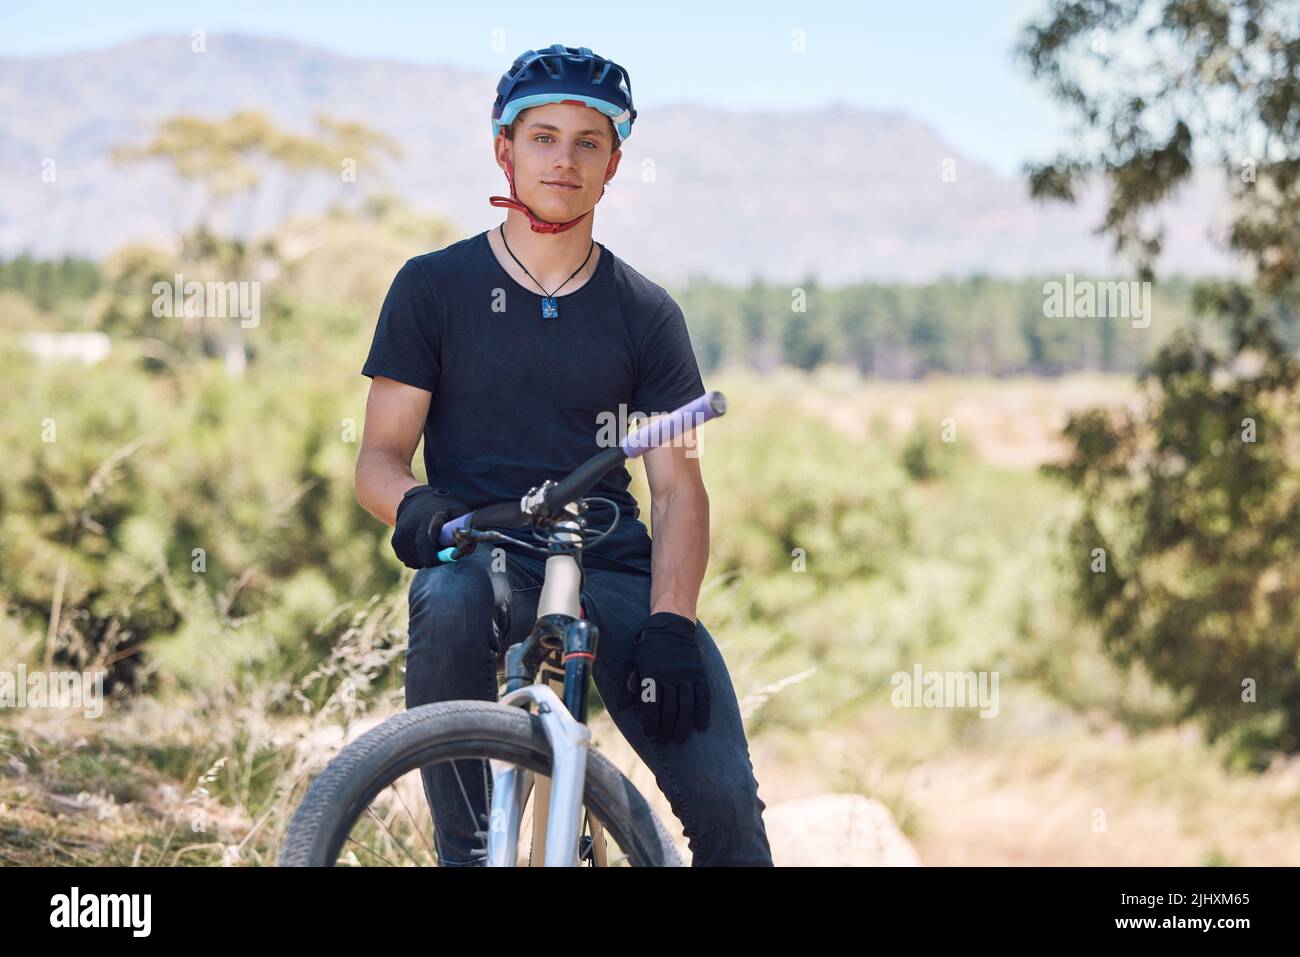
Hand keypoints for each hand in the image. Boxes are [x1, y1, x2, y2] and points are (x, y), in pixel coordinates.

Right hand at [391, 485, 474, 568]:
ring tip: (432, 548)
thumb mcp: (458, 512)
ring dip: (424, 560)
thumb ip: (465, 530)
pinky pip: (406, 560)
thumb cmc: (443, 509)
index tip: (447, 557)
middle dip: (433, 561)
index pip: (428, 542)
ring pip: (414, 561)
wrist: (417, 501)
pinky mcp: (395, 540)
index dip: (437, 556)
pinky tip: (422, 549)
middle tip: (441, 556)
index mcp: (430, 518)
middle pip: (422, 556)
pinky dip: (416, 559)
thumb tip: (467, 550)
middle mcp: (412, 525)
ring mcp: (402, 533)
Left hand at [617, 612, 710, 742]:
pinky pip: (703, 697)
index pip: (651, 706)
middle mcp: (669, 677)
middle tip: (665, 740)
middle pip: (669, 710)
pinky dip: (702, 713)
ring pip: (686, 706)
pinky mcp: (699, 673)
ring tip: (680, 738)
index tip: (650, 734)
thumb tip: (621, 708)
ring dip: (683, 725)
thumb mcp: (635, 662)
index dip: (651, 723)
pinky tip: (700, 726)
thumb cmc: (649, 646)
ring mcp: (686, 676)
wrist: (671, 624)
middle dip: (666, 728)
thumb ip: (630, 685)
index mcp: (651, 675)